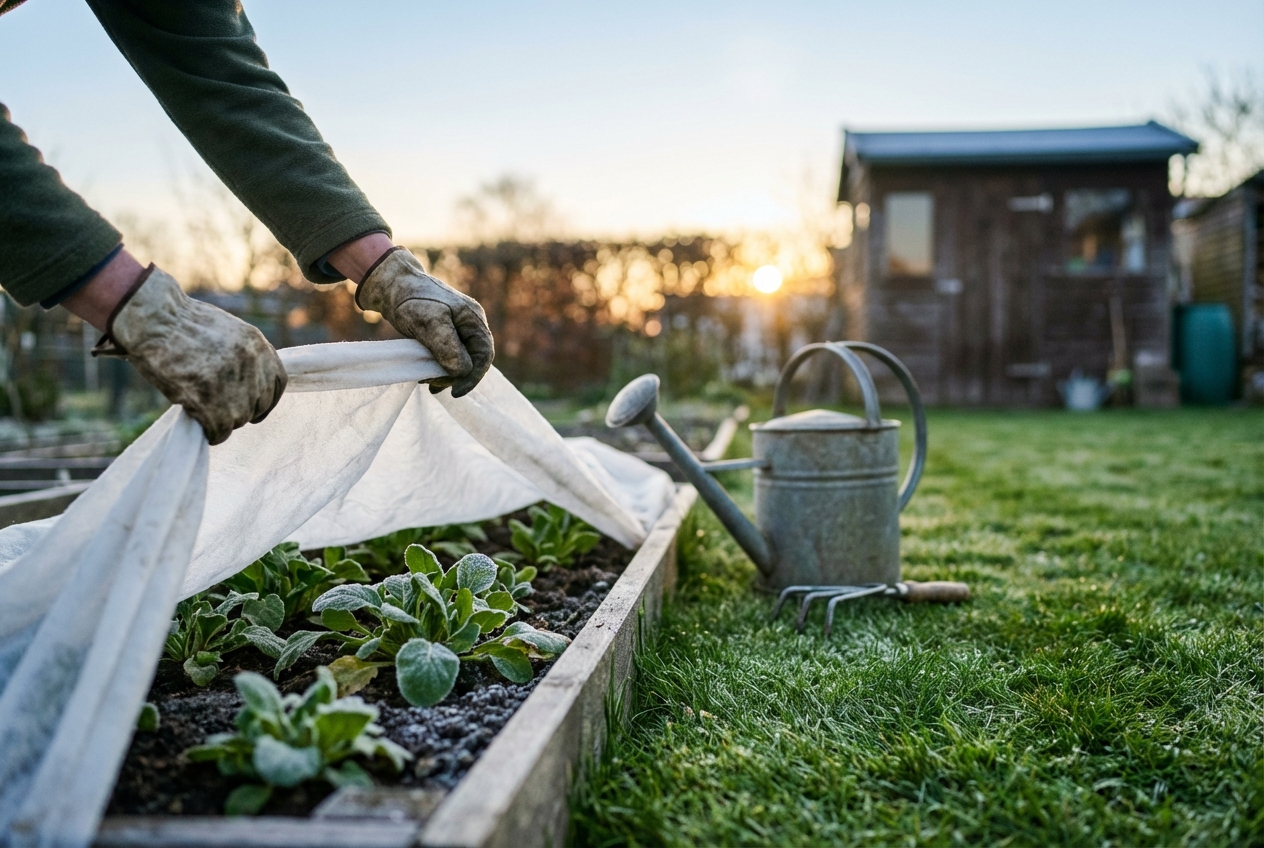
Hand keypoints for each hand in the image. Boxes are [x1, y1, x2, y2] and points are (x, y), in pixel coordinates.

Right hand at [93, 265, 286, 444]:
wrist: (154, 320)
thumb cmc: (179, 322)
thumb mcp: (225, 331)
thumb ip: (241, 356)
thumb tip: (244, 382)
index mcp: (258, 345)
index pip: (277, 383)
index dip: (267, 399)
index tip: (256, 407)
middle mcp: (253, 366)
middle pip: (260, 404)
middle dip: (243, 410)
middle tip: (221, 409)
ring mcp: (235, 386)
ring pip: (239, 419)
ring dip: (223, 420)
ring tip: (204, 411)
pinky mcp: (213, 403)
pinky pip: (220, 430)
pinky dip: (212, 433)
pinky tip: (202, 426)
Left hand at [355, 247, 493, 396]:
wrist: (390, 284)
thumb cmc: (411, 298)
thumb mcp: (429, 321)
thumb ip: (447, 346)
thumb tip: (462, 371)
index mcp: (473, 319)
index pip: (484, 355)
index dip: (473, 377)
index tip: (454, 392)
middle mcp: (469, 324)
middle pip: (473, 360)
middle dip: (455, 376)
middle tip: (432, 385)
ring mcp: (457, 329)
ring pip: (459, 360)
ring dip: (445, 374)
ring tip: (425, 380)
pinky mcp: (443, 334)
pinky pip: (448, 356)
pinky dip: (438, 368)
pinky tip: (425, 375)